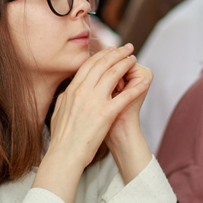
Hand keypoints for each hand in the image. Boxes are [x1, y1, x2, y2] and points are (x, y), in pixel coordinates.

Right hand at [35, 44, 150, 202]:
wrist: (65, 153)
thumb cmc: (62, 136)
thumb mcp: (59, 110)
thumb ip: (66, 98)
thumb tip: (68, 91)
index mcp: (72, 89)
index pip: (89, 65)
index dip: (102, 55)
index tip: (111, 50)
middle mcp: (82, 91)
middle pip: (102, 65)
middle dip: (117, 53)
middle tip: (127, 48)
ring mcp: (94, 101)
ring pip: (113, 75)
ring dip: (126, 64)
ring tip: (134, 59)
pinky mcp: (106, 114)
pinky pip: (125, 97)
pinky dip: (136, 88)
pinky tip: (144, 83)